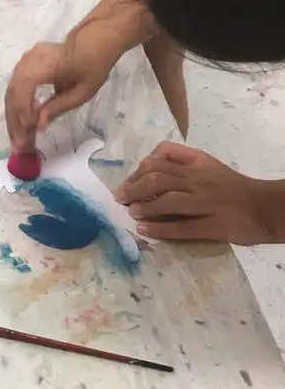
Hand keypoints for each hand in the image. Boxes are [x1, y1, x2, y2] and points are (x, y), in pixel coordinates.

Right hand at [4, 40, 113, 151]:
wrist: (92, 43)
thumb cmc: (92, 66)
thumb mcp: (81, 92)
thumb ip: (58, 107)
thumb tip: (39, 125)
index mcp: (47, 63)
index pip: (25, 85)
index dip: (23, 108)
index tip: (27, 131)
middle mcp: (29, 59)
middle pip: (13, 91)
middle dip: (14, 120)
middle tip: (18, 145)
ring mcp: (25, 60)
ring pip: (11, 91)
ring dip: (13, 116)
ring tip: (18, 138)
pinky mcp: (25, 64)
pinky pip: (16, 87)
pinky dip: (17, 106)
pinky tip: (22, 123)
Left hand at [116, 143, 281, 243]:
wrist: (267, 207)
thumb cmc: (233, 186)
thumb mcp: (207, 163)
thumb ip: (181, 160)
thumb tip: (148, 164)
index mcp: (197, 164)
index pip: (161, 158)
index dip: (140, 168)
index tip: (129, 180)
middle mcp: (199, 181)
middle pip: (158, 179)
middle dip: (134, 188)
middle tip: (120, 198)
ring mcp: (206, 204)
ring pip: (168, 201)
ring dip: (144, 207)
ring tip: (130, 212)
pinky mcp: (214, 226)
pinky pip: (182, 227)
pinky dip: (161, 229)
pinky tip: (144, 230)